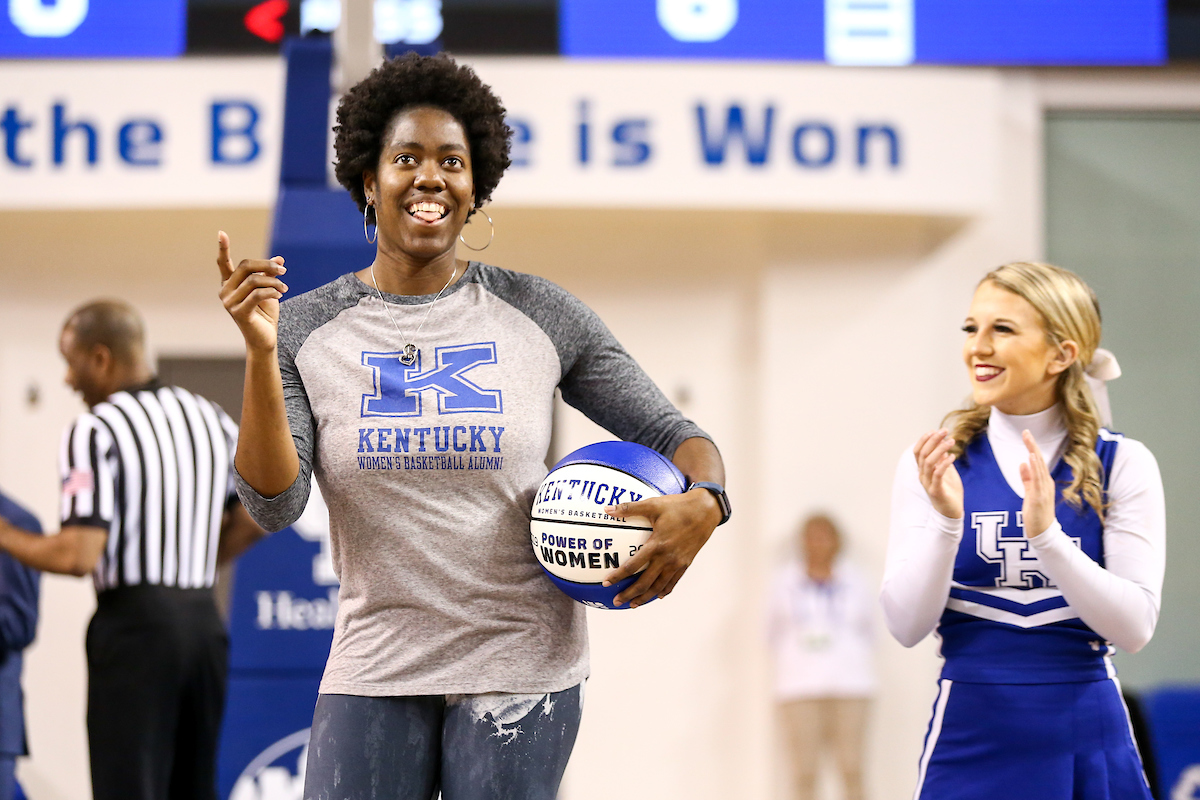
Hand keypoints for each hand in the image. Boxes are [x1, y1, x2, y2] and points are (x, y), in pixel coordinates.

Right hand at [217, 230, 286, 352]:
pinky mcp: (239, 313)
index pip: (224, 263)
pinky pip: (257, 294)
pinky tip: (280, 294)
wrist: (264, 338)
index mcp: (229, 284)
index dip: (223, 248)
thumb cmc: (265, 313)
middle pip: (246, 266)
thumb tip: (279, 259)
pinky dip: (272, 291)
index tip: (221, 232)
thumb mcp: (269, 289)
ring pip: (255, 280)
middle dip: (267, 266)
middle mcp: (225, 291)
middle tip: (283, 271)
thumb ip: (269, 274)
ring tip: (285, 288)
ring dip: (274, 282)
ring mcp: (230, 303)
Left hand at [602, 488, 721, 607]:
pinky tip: (657, 595)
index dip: (618, 576)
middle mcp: (667, 558)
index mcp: (657, 545)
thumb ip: (629, 508)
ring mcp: (677, 563)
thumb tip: (607, 509)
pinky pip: (673, 582)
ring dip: (645, 597)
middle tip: (616, 600)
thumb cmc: (678, 506)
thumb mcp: (653, 504)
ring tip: (633, 604)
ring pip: (659, 587)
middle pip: (645, 583)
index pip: (633, 566)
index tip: (606, 583)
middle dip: (629, 594)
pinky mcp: (686, 563)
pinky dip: (663, 591)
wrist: (706, 510)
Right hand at [914, 429, 963, 519]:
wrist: (951, 513)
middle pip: (923, 454)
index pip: (918, 452)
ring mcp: (928, 483)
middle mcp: (922, 476)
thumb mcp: (947, 472)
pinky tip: (952, 456)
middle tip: (945, 431)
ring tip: (951, 441)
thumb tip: (943, 445)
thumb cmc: (949, 492)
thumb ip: (942, 460)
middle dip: (933, 440)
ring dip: (940, 449)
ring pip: (929, 462)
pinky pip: (937, 474)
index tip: (934, 430)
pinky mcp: (936, 491)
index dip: (924, 440)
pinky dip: (944, 463)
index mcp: (923, 471)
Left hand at [1018, 430, 1055, 537]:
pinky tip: (1030, 457)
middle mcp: (1045, 482)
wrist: (1042, 532)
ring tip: (1028, 439)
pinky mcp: (1040, 496)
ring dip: (1033, 452)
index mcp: (1043, 481)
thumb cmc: (1036, 513)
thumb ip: (1026, 478)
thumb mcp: (1030, 492)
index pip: (1037, 460)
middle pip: (1038, 460)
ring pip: (1039, 467)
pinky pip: (1038, 479)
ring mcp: (1044, 489)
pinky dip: (1035, 467)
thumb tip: (1022, 463)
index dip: (1031, 447)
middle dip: (1032, 445)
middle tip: (1025, 431)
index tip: (1025, 434)